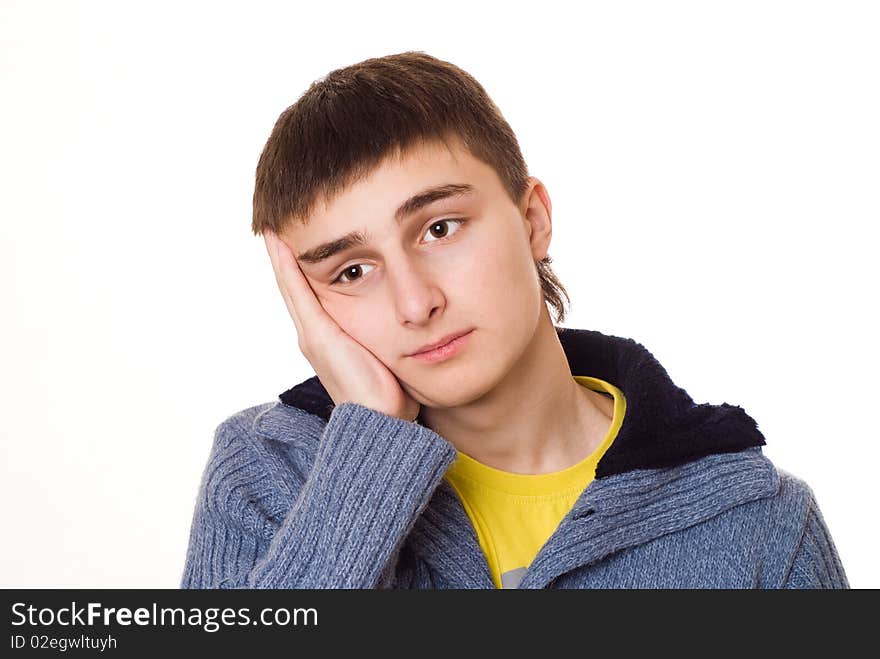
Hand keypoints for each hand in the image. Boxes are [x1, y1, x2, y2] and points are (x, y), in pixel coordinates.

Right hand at [263, 230, 421, 422]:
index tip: (300, 238)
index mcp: (329, 339)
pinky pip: (297, 291)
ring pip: (291, 284)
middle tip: (278, 223)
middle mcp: (314, 334)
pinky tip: (280, 241)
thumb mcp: (391, 356)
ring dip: (282, 254)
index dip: (303, 267)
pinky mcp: (317, 335)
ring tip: (273, 226)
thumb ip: (391, 338)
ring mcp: (312, 334)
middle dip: (287, 256)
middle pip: (295, 286)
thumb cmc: (391, 398)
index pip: (311, 295)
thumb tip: (413, 322)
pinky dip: (286, 265)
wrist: (381, 424)